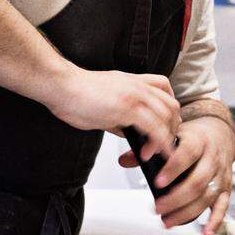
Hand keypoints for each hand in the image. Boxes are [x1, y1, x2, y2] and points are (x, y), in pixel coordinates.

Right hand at [45, 67, 180, 159]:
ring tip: (160, 152)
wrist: (60, 85)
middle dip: (173, 126)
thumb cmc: (74, 92)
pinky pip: (154, 127)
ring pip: (167, 115)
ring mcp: (134, 96)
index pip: (163, 88)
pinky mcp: (128, 108)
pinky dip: (159, 142)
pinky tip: (154, 153)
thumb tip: (126, 130)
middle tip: (166, 143)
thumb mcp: (103, 103)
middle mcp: (137, 86)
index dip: (169, 108)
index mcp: (132, 82)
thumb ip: (118, 115)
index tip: (166, 124)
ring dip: (167, 136)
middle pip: (171, 104)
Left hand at [120, 116, 234, 234]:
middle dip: (176, 198)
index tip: (158, 182)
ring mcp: (221, 175)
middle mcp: (212, 158)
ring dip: (187, 212)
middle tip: (158, 207)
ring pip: (207, 196)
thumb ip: (149, 147)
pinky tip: (205, 232)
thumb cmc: (195, 136)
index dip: (173, 169)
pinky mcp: (226, 188)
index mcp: (198, 141)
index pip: (187, 154)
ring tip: (168, 220)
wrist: (220, 134)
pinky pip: (223, 207)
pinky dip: (215, 221)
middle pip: (197, 181)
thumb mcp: (173, 134)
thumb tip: (126, 159)